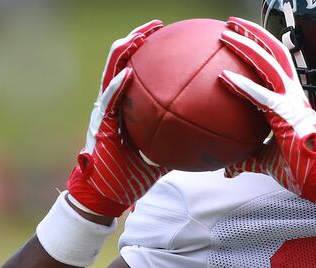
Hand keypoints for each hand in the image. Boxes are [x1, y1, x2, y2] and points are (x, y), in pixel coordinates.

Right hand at [66, 20, 168, 217]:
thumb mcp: (166, 153)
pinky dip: (117, 86)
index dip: (150, 50)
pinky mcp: (101, 125)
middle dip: (137, 38)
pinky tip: (127, 73)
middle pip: (123, 61)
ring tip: (138, 36)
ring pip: (112, 72)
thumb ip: (182, 139)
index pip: (138, 68)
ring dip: (124, 51)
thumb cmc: (135, 175)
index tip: (169, 36)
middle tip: (156, 25)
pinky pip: (109, 101)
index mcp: (128, 105)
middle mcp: (114, 103)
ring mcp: (105, 112)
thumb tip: (213, 136)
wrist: (109, 194)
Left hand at [218, 17, 315, 202]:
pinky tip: (223, 77)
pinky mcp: (286, 115)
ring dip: (246, 45)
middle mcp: (293, 95)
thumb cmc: (301, 169)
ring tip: (226, 33)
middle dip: (253, 35)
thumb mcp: (266, 161)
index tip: (240, 40)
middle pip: (274, 53)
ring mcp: (292, 102)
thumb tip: (228, 170)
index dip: (258, 50)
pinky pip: (261, 95)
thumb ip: (246, 160)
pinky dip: (242, 85)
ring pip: (269, 62)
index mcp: (291, 101)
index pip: (274, 67)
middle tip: (232, 24)